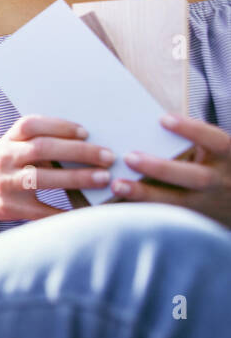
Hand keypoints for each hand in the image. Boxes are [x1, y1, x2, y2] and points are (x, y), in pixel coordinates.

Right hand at [0, 115, 114, 225]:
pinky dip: (66, 211)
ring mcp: (6, 184)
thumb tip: (87, 143)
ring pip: (41, 178)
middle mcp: (4, 159)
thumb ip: (38, 142)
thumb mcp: (11, 147)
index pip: (31, 126)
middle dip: (78, 152)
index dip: (59, 126)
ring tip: (103, 178)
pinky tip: (89, 211)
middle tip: (108, 156)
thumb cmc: (2, 165)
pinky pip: (42, 210)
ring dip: (75, 177)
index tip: (86, 132)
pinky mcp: (11, 208)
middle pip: (42, 149)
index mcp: (7, 140)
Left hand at [112, 114, 230, 228]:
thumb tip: (147, 128)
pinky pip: (166, 216)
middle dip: (162, 168)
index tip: (163, 119)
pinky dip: (142, 209)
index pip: (217, 141)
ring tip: (117, 185)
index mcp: (228, 157)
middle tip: (129, 157)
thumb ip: (191, 143)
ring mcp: (208, 203)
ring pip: (179, 202)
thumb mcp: (214, 153)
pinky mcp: (193, 219)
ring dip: (146, 194)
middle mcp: (222, 182)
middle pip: (197, 177)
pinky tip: (119, 204)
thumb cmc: (217, 166)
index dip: (191, 130)